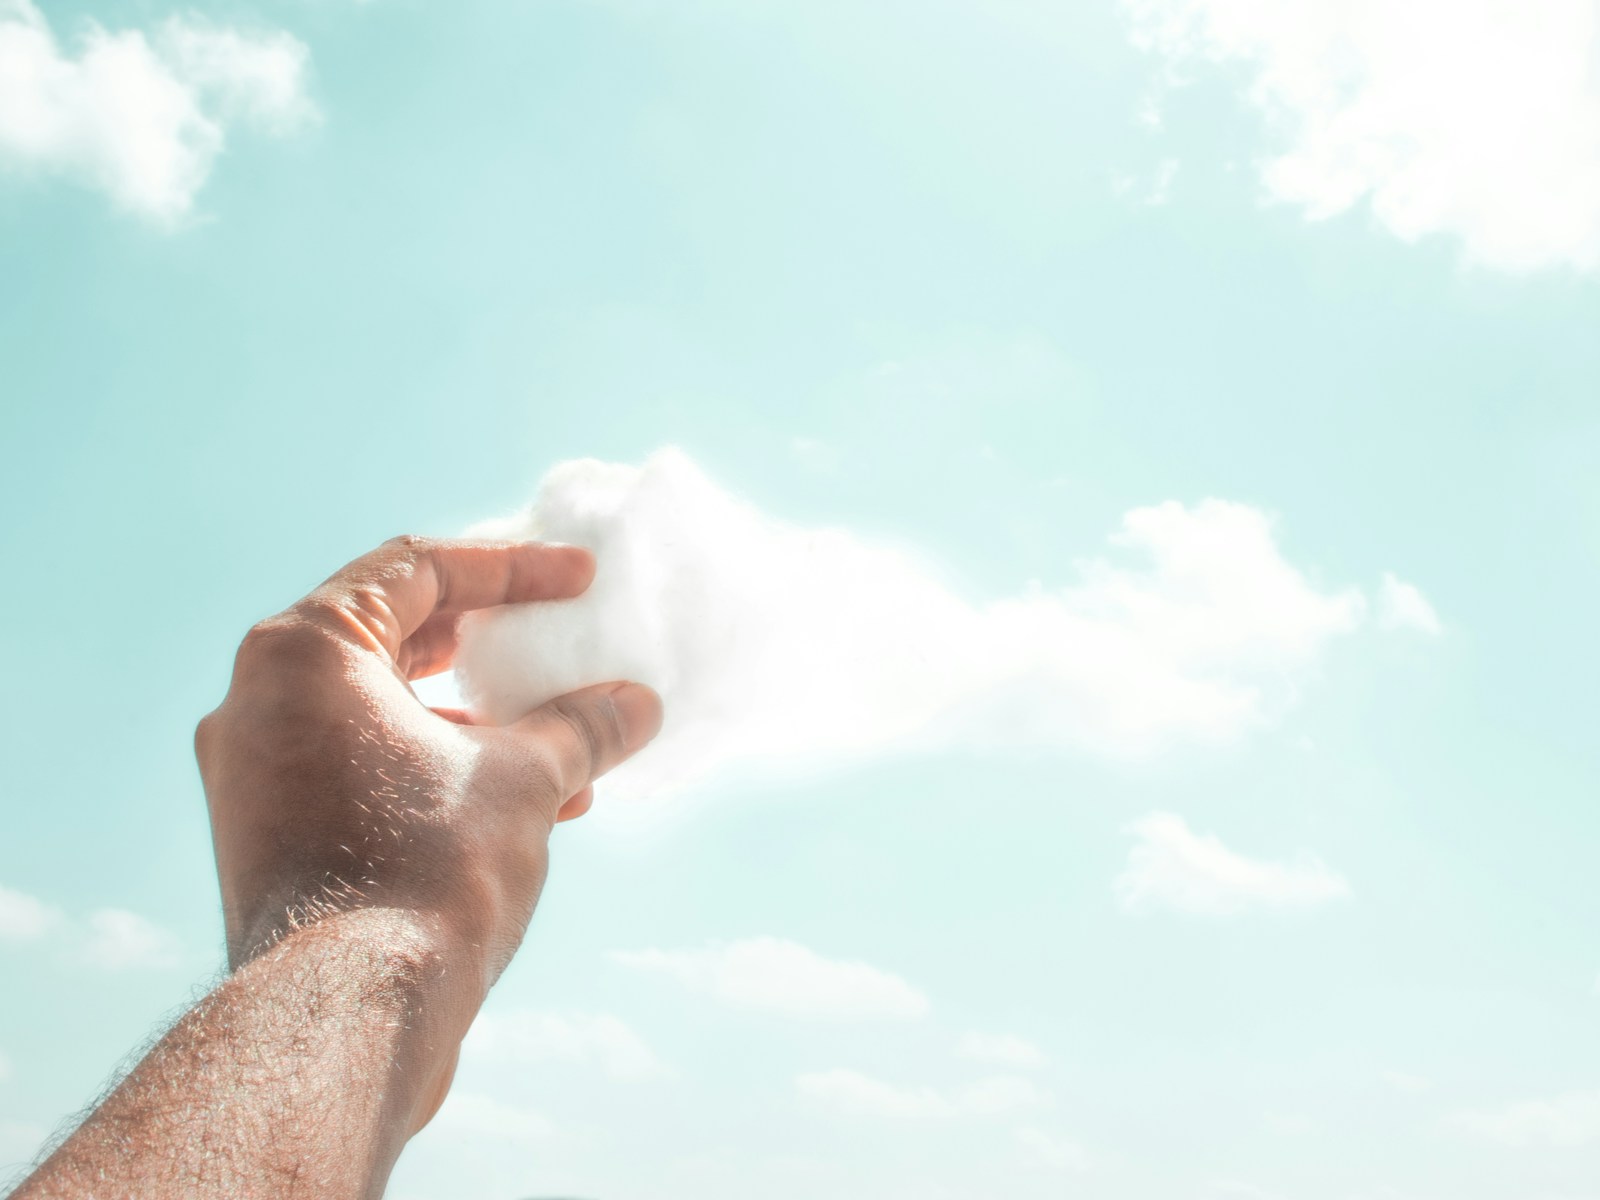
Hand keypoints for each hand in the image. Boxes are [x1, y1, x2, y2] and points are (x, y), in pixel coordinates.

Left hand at [195, 535, 662, 984]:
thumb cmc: (427, 872)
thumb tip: (639, 704)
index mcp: (304, 654)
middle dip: (489, 644)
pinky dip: (439, 770)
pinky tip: (526, 804)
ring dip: (476, 720)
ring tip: (562, 745)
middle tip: (555, 642)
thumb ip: (583, 727)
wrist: (346, 1019)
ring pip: (382, 712)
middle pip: (391, 634)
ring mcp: (256, 774)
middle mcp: (259, 701)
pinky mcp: (270, 835)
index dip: (513, 568)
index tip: (580, 581)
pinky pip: (364, 770)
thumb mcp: (526, 779)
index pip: (418, 569)